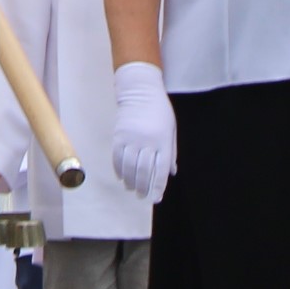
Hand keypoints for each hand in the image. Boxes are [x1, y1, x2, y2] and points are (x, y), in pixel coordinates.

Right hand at [110, 61, 176, 202]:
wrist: (140, 90)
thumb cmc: (159, 110)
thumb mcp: (171, 129)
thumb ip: (171, 151)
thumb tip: (172, 173)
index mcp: (163, 141)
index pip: (160, 170)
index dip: (158, 186)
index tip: (156, 198)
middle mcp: (147, 142)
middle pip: (144, 171)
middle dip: (143, 187)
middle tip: (142, 196)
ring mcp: (131, 139)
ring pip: (129, 167)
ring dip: (130, 181)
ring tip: (131, 189)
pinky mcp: (119, 136)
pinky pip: (117, 157)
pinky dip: (119, 170)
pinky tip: (121, 177)